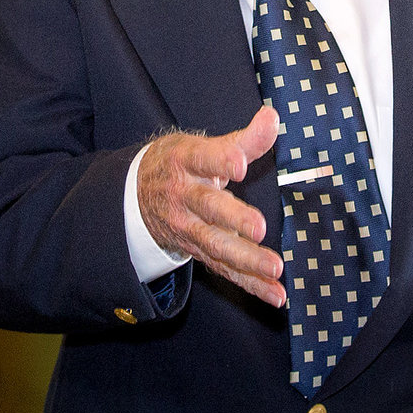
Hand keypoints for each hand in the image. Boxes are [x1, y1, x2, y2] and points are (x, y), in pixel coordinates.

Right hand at [137, 105, 284, 306]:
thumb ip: (243, 139)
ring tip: (275, 267)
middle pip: (209, 208)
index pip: (204, 159)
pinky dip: (251, 284)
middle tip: (259, 227)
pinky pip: (225, 270)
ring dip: (247, 259)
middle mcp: (185, 197)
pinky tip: (276, 294)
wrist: (135, 197)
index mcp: (186, 163)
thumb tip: (273, 118)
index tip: (239, 165)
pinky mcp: (199, 251)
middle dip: (234, 219)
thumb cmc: (178, 165)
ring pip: (217, 245)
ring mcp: (189, 228)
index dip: (221, 161)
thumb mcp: (201, 146)